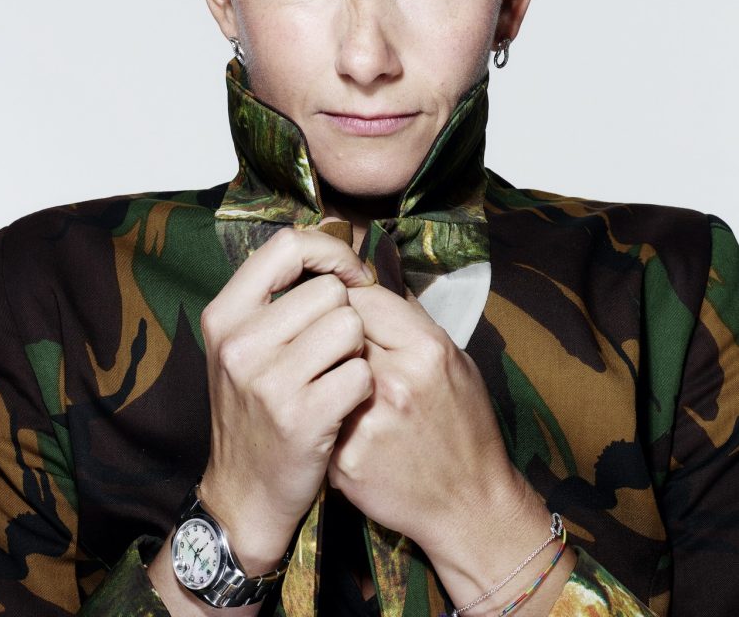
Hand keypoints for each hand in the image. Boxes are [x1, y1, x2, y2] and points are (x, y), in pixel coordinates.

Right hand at [198, 225, 374, 571]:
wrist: (246, 492)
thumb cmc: (258, 406)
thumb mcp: (246, 343)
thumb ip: (280, 292)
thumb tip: (336, 237)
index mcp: (225, 313)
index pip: (287, 244)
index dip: (330, 252)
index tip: (351, 275)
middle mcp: (240, 342)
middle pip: (330, 291)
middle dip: (344, 317)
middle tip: (328, 353)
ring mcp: (268, 380)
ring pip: (350, 327)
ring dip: (356, 352)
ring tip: (333, 377)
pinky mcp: (301, 417)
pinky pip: (361, 373)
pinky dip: (362, 388)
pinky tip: (342, 405)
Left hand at [326, 282, 521, 558]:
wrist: (469, 505)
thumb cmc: (464, 426)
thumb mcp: (455, 361)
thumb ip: (412, 321)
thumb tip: (368, 281)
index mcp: (427, 349)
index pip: (363, 297)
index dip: (350, 300)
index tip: (348, 312)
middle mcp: (396, 381)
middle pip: (336, 330)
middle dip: (334, 334)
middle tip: (340, 348)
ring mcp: (366, 422)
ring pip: (320, 370)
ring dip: (323, 371)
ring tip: (336, 382)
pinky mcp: (344, 458)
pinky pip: (318, 413)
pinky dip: (323, 413)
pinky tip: (338, 421)